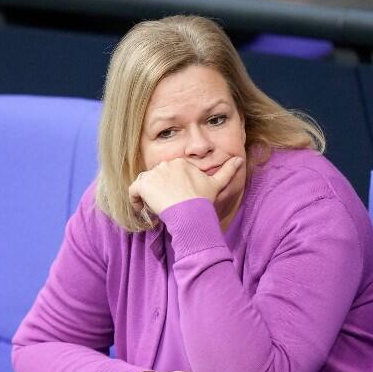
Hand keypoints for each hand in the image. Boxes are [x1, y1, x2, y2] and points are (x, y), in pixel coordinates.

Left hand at [128, 157, 242, 215]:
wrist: (191, 212)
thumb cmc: (203, 201)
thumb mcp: (216, 184)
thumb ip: (227, 171)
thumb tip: (239, 159)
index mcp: (181, 162)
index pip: (168, 172)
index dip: (168, 185)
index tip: (173, 198)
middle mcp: (166, 164)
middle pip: (156, 176)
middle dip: (158, 189)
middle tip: (165, 205)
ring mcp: (154, 173)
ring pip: (144, 182)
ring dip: (146, 194)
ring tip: (153, 207)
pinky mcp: (144, 185)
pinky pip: (133, 191)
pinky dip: (134, 199)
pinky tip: (140, 209)